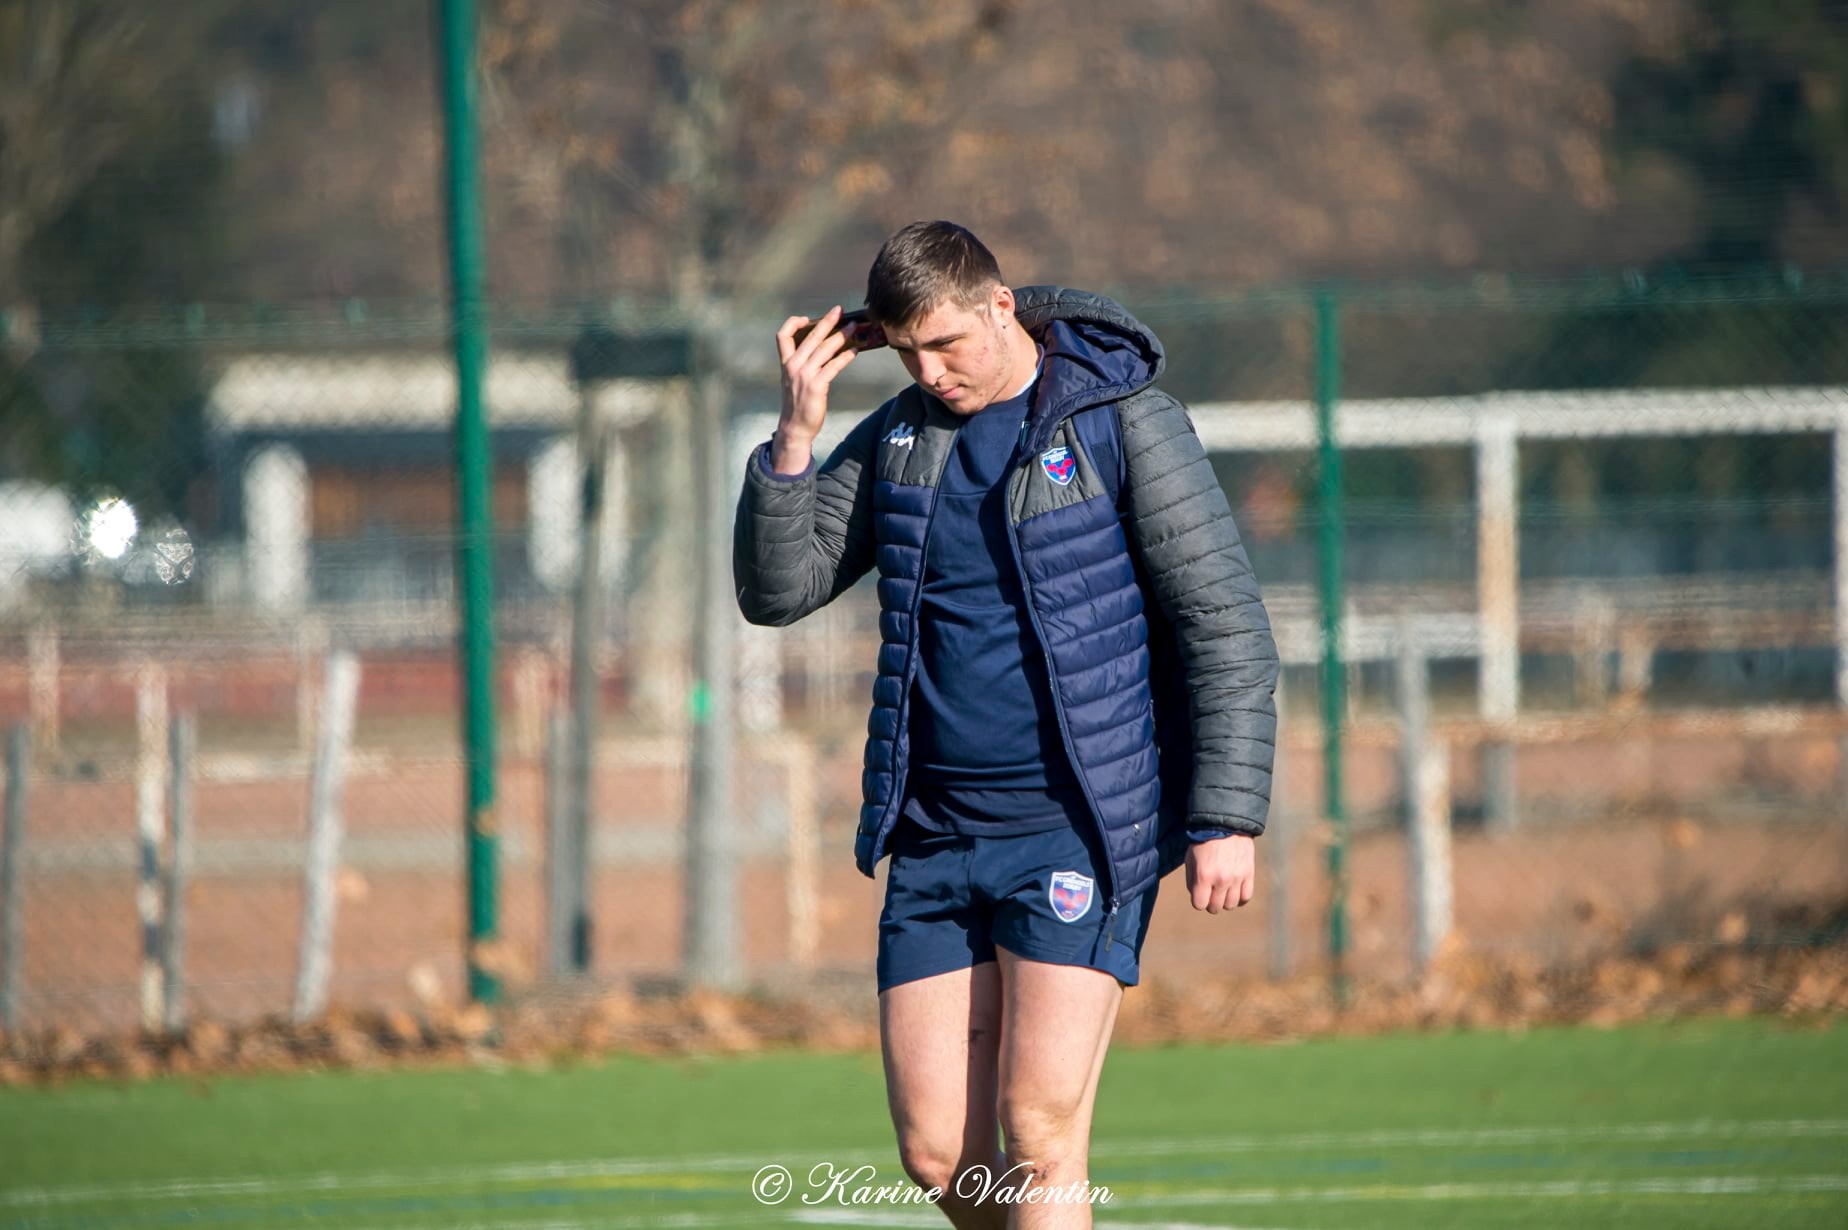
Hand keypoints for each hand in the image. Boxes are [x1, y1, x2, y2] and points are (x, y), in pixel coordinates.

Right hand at [772, 305, 858, 473]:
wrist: (795, 428)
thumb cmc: (798, 404)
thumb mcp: (794, 381)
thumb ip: (804, 365)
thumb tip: (827, 348)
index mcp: (786, 363)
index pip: (782, 335)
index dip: (794, 323)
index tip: (808, 318)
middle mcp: (793, 366)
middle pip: (811, 336)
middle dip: (827, 321)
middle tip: (840, 310)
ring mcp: (804, 375)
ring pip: (825, 348)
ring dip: (842, 335)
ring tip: (855, 328)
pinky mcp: (817, 385)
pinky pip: (834, 365)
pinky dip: (846, 356)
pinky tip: (856, 351)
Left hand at [1185, 834, 1255, 912]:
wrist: (1225, 824)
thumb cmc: (1204, 841)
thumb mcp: (1190, 859)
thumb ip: (1192, 880)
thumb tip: (1197, 896)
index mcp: (1204, 875)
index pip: (1199, 904)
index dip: (1198, 901)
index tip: (1199, 893)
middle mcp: (1221, 879)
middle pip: (1215, 907)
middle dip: (1210, 902)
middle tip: (1211, 892)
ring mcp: (1237, 878)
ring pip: (1231, 905)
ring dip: (1225, 900)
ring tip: (1223, 890)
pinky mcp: (1249, 874)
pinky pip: (1246, 897)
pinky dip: (1239, 898)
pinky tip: (1234, 891)